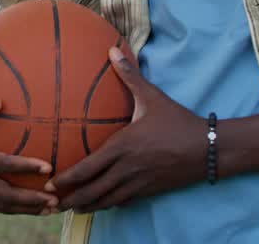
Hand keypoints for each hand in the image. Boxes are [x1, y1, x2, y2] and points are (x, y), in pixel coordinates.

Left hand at [51, 46, 205, 211]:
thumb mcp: (152, 97)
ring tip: (70, 208)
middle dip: (70, 198)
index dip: (67, 178)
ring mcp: (139, 183)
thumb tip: (112, 50)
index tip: (50, 182)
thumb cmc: (178, 121)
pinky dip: (108, 205)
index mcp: (123, 146)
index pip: (88, 168)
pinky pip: (124, 202)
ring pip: (107, 200)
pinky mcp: (150, 191)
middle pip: (93, 190)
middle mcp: (128, 168)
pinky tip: (100, 205)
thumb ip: (130, 75)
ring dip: (87, 205)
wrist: (209, 148)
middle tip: (51, 202)